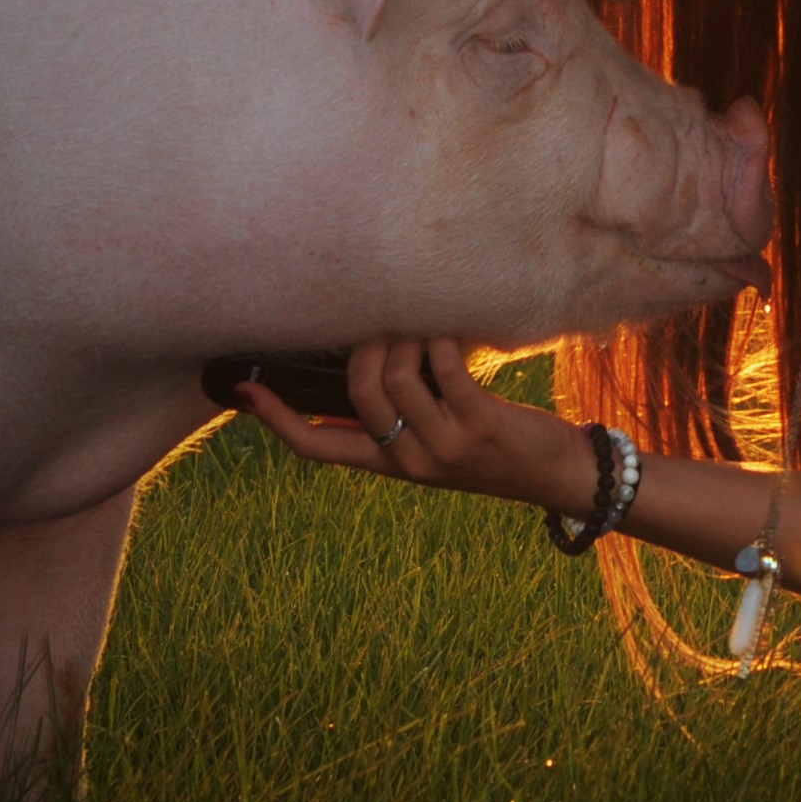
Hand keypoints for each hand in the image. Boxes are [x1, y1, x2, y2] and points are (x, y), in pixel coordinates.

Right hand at [233, 335, 599, 514]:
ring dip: (408, 337)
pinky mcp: (479, 423)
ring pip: (396, 376)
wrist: (559, 475)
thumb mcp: (438, 442)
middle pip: (357, 392)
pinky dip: (443, 339)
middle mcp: (410, 460)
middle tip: (388, 326)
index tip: (242, 389)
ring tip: (427, 328)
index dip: (276, 419)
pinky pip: (444, 367)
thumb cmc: (497, 447)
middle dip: (366, 347)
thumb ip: (402, 413)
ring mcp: (444, 444)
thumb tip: (369, 358)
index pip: (316, 448)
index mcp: (389, 466)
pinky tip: (454, 334)